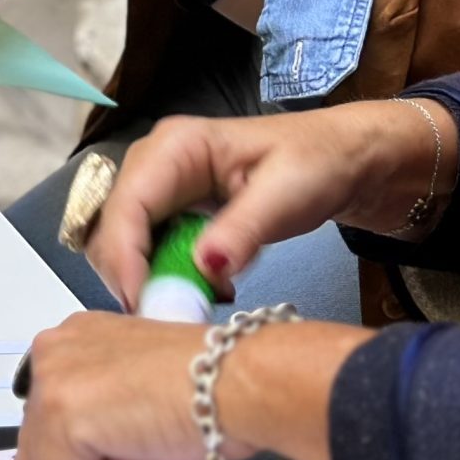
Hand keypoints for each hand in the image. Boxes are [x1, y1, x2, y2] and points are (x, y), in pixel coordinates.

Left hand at [7, 311, 372, 459]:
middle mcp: (53, 350)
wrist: (237, 382)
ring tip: (150, 436)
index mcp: (76, 339)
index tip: (121, 435)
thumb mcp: (137, 398)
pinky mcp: (58, 414)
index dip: (86, 441)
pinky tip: (142, 449)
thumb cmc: (211, 386)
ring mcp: (50, 380)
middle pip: (45, 437)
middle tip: (149, 431)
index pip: (48, 410)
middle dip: (93, 453)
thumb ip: (88, 425)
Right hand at [87, 104, 453, 308]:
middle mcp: (155, 161)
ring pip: (124, 237)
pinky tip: (200, 286)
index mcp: (176, 145)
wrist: (346, 159)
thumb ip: (243, 229)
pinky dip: (163, 272)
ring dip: (146, 275)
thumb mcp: (287, 195)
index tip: (142, 303)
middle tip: (165, 314)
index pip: (128, 202)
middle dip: (128, 271)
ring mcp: (162, 184)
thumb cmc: (319, 164)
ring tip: (190, 300)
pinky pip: (148, 244)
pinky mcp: (173, 207)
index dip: (125, 255)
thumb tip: (203, 268)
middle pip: (114, 222)